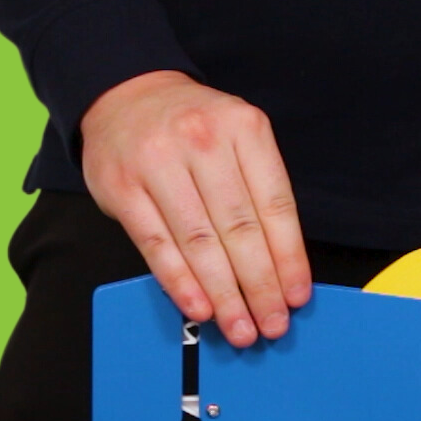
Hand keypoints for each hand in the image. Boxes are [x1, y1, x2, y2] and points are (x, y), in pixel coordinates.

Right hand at [80, 70, 310, 346]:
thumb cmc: (191, 126)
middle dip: (260, 285)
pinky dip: (180, 282)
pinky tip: (199, 307)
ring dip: (223, 294)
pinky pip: (156, 245)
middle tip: (271, 324)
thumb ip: (256, 189)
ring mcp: (158, 163)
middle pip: (239, 228)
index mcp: (244, 128)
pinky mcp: (123, 187)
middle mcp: (202, 141)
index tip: (296, 296)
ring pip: (199, 242)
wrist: (125, 93)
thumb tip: (280, 265)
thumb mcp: (235, 135)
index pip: (275, 205)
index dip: (289, 257)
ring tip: (239, 327)